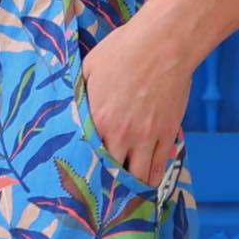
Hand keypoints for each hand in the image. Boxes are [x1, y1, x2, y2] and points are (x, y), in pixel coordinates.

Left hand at [80, 0, 192, 185]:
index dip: (84, 170)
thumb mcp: (90, 68)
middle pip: (112, 171)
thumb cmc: (123, 50)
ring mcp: (148, 136)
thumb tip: (70, 104)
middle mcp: (122, 134)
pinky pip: (160, 164)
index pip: (88, 156)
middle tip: (102, 193)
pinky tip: (146, 184)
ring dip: (131, 186)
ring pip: (139, 175)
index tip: (80, 181)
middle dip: (107, 182)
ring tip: (124, 194)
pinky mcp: (168, 133)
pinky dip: (152, 177)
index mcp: (98, 119)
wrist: (163, 43)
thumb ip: (80, 94)